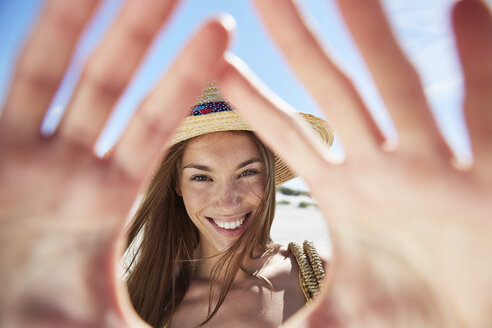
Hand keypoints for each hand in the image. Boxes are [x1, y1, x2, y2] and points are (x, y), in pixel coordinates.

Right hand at [0, 0, 231, 325]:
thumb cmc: (39, 325)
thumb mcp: (105, 324)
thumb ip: (152, 321)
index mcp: (106, 195)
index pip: (154, 120)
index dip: (183, 74)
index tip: (221, 26)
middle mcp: (67, 164)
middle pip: (109, 80)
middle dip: (139, 28)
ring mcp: (21, 153)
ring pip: (50, 70)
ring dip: (74, 18)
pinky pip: (6, 91)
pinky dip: (19, 48)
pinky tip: (42, 1)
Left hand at [215, 0, 491, 325]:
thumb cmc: (414, 322)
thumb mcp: (344, 319)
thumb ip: (298, 318)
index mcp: (347, 195)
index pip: (289, 136)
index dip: (253, 100)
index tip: (217, 62)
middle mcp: (387, 170)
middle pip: (333, 92)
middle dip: (300, 41)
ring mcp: (439, 168)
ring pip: (403, 88)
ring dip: (377, 36)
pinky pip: (485, 113)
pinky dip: (481, 65)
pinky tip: (468, 10)